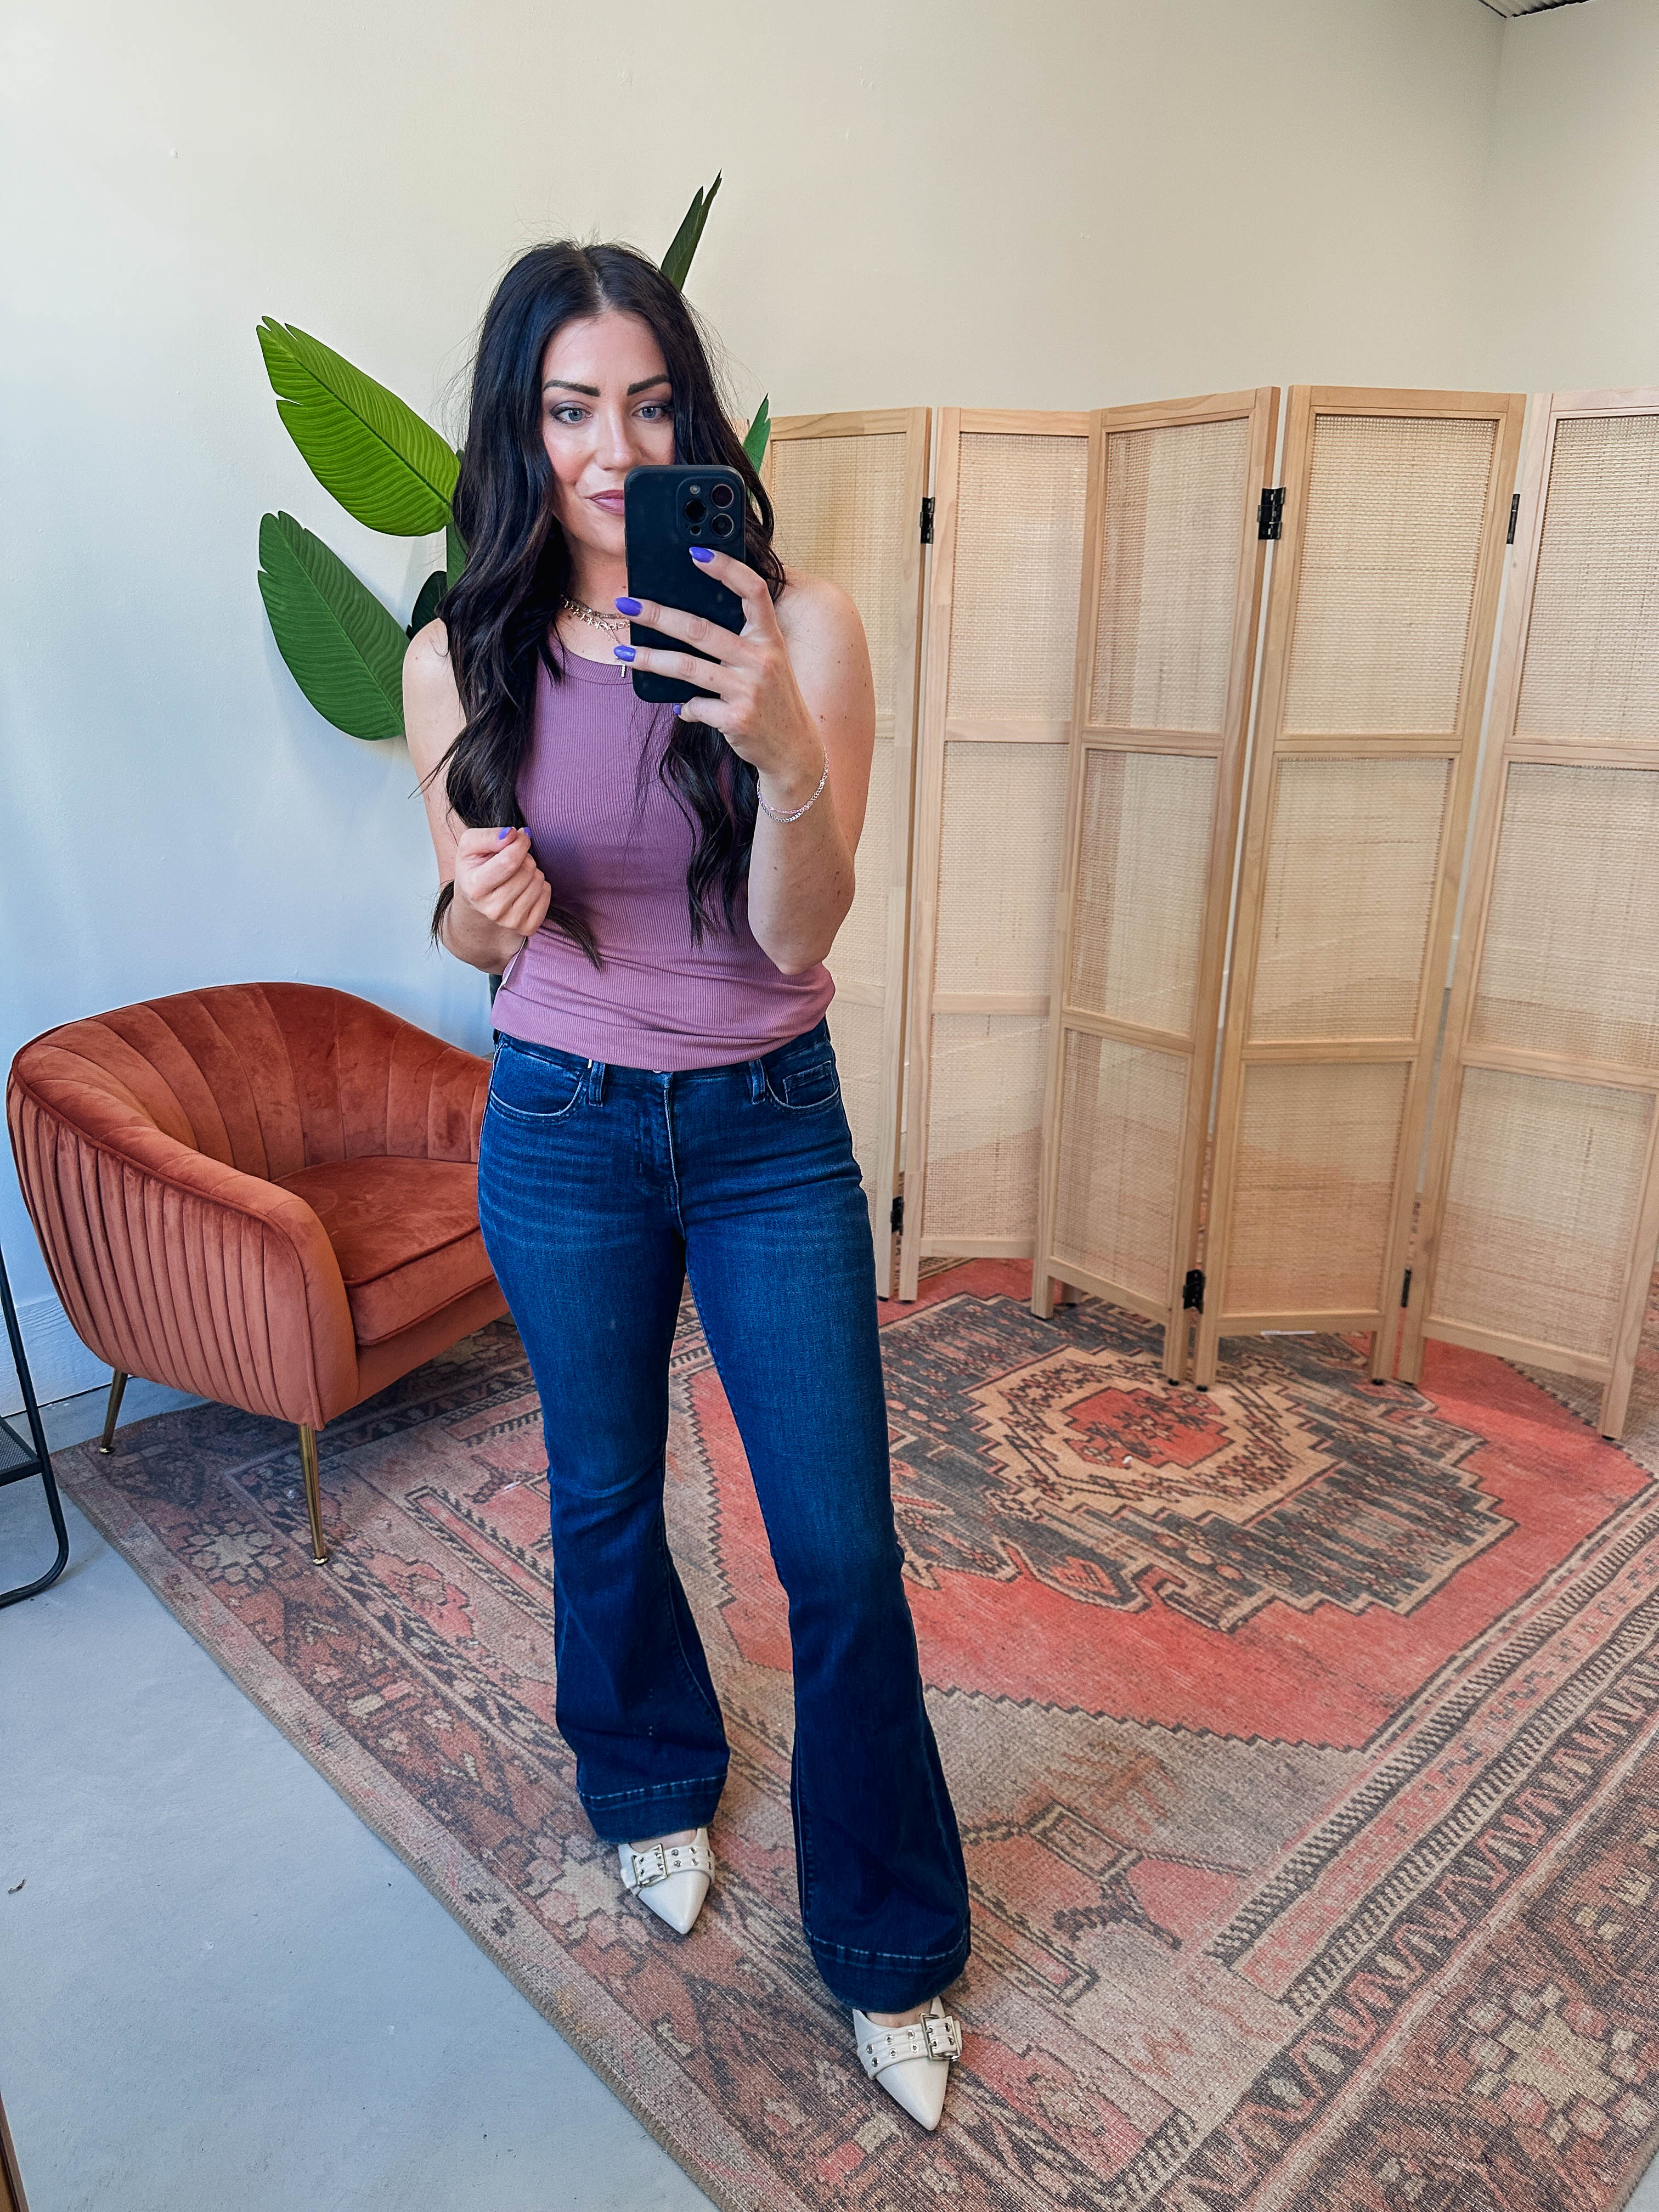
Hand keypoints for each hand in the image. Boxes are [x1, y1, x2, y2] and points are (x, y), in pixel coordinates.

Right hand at [451, 826, 551, 939]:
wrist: (476, 899)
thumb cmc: (475, 867)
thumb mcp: (470, 845)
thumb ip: (489, 836)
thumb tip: (512, 834)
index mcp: (475, 887)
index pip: (509, 860)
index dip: (520, 843)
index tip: (520, 837)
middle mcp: (492, 909)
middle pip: (527, 870)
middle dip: (525, 857)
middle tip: (513, 861)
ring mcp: (510, 921)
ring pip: (539, 882)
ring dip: (533, 871)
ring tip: (517, 874)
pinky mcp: (526, 927)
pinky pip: (547, 895)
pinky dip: (541, 886)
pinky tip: (525, 887)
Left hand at [615, 550, 824, 807]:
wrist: (795, 751)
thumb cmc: (773, 700)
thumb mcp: (768, 664)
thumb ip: (740, 641)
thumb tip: (686, 624)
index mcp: (770, 639)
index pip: (753, 591)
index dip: (727, 569)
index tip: (696, 552)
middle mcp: (762, 660)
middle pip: (700, 629)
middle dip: (657, 615)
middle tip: (627, 605)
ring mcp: (749, 690)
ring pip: (687, 667)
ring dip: (650, 659)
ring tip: (624, 654)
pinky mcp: (736, 719)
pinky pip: (695, 706)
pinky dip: (684, 706)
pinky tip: (678, 706)